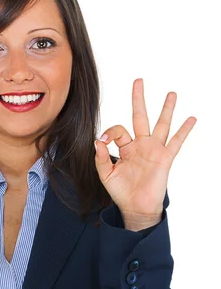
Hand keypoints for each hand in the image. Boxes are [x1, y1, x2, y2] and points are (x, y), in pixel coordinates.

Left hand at [94, 78, 196, 219]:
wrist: (136, 207)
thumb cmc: (121, 191)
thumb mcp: (105, 175)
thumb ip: (101, 158)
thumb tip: (97, 141)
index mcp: (125, 148)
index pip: (118, 130)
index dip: (110, 132)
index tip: (104, 141)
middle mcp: (140, 145)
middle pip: (140, 116)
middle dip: (139, 99)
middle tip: (139, 81)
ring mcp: (154, 150)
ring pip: (161, 124)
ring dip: (166, 109)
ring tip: (171, 93)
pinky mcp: (164, 158)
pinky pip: (176, 142)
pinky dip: (184, 130)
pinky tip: (191, 118)